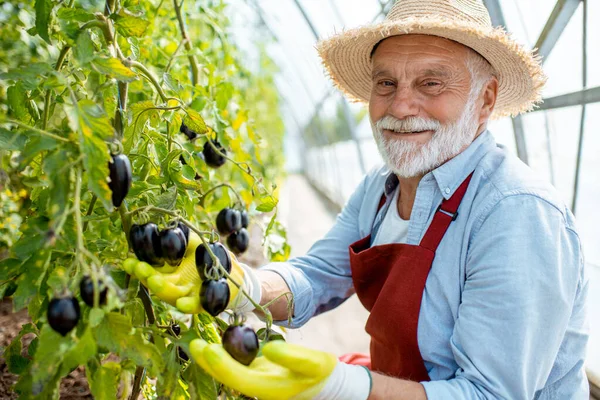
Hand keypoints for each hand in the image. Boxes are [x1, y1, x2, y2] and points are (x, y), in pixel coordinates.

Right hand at [122, 232, 244, 313]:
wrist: (235, 273)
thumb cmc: (211, 256)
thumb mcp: (196, 243)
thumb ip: (181, 239)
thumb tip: (163, 231)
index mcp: (170, 273)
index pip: (150, 271)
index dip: (137, 267)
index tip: (127, 261)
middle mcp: (176, 285)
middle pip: (157, 282)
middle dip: (146, 275)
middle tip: (137, 267)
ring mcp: (190, 294)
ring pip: (172, 294)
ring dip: (162, 288)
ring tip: (154, 281)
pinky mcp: (205, 302)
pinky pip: (195, 305)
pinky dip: (188, 304)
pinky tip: (182, 303)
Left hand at [189, 338, 337, 399]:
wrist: (322, 382)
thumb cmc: (319, 372)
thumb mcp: (313, 362)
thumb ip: (293, 357)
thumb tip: (269, 349)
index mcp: (270, 388)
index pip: (242, 379)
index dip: (223, 366)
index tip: (209, 349)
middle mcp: (258, 387)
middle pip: (228, 377)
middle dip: (210, 363)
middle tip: (194, 344)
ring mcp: (255, 380)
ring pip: (228, 371)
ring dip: (212, 359)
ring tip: (197, 343)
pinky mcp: (255, 372)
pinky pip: (234, 364)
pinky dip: (223, 354)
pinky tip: (214, 343)